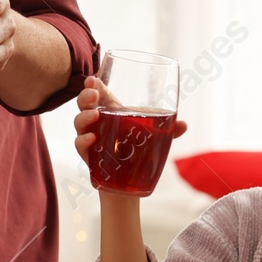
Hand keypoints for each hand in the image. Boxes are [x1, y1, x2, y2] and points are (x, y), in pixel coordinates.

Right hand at [73, 76, 187, 165]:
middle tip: (93, 95)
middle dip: (85, 96)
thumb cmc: (139, 151)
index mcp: (112, 112)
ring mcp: (91, 138)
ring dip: (84, 117)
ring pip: (78, 123)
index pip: (100, 93)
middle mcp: (98, 123)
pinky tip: (92, 138)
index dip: (93, 85)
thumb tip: (183, 125)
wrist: (130, 182)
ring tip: (94, 116)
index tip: (93, 79)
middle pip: (84, 104)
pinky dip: (83, 141)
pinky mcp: (88, 156)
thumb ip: (169, 129)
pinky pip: (80, 146)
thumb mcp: (156, 136)